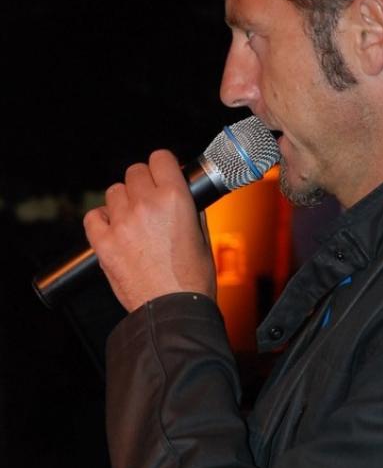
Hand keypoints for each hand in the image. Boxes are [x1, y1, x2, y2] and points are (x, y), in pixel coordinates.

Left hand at [84, 150, 216, 311]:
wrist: (172, 310)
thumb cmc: (192, 280)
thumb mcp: (203, 236)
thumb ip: (191, 209)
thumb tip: (184, 193)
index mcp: (175, 199)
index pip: (160, 158)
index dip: (163, 165)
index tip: (164, 173)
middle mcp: (146, 205)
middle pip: (135, 171)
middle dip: (144, 183)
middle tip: (151, 201)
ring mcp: (121, 223)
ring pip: (114, 191)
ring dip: (124, 201)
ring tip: (135, 220)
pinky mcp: (103, 243)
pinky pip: (93, 216)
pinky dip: (103, 220)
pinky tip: (116, 230)